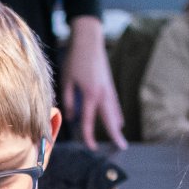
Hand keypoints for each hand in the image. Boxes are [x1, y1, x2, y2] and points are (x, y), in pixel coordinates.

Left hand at [59, 17, 126, 150]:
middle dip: (115, 135)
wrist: (89, 40)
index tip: (92, 147)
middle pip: (110, 120)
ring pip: (115, 112)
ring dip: (117, 126)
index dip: (89, 136)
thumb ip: (69, 101)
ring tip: (120, 139)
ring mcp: (108, 89)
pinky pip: (114, 104)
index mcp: (90, 94)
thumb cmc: (75, 59)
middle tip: (122, 148)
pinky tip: (118, 121)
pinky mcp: (110, 85)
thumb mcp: (66, 80)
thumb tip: (72, 118)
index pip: (90, 121)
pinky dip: (117, 115)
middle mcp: (102, 94)